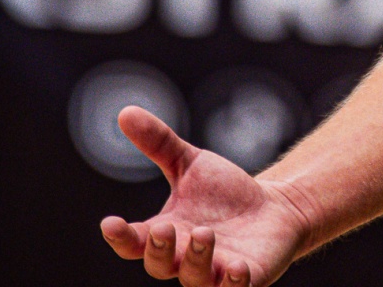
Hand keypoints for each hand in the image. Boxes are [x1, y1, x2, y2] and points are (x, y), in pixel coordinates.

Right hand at [99, 107, 312, 285]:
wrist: (273, 209)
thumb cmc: (224, 193)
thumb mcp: (189, 163)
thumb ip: (159, 143)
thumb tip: (125, 112)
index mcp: (164, 233)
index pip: (133, 242)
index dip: (121, 237)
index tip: (109, 224)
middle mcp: (183, 258)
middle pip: (160, 264)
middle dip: (159, 249)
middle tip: (164, 228)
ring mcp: (213, 273)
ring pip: (195, 278)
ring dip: (197, 257)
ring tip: (204, 232)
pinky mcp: (244, 279)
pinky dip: (233, 283)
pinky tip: (237, 268)